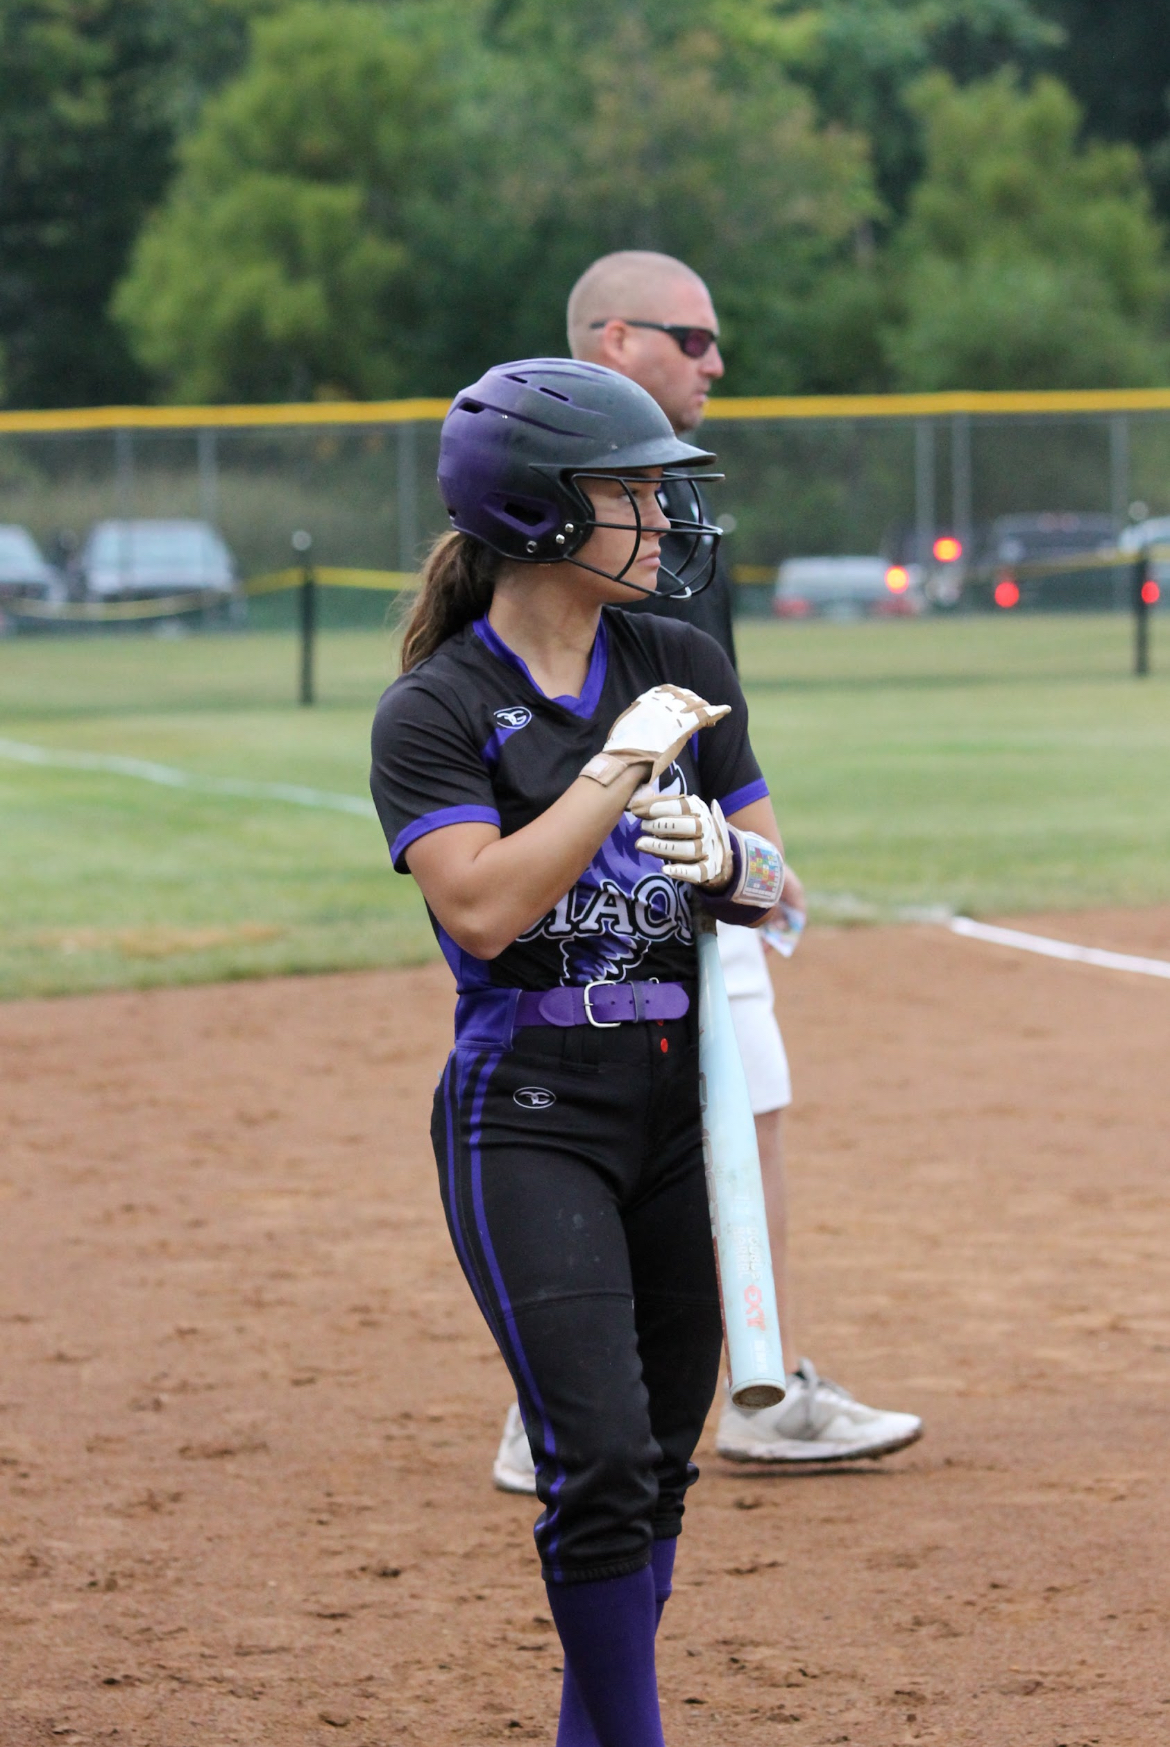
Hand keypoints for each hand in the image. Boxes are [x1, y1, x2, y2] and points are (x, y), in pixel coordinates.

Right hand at [580, 684, 730, 787]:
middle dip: (693, 701)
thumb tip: (636, 729)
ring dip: (704, 709)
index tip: (683, 702)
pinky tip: (725, 710)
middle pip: (683, 695)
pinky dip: (717, 711)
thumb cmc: (620, 753)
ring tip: (711, 715)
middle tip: (701, 711)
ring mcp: (671, 713)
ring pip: (695, 704)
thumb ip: (634, 724)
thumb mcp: (623, 730)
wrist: (625, 762)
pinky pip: (704, 714)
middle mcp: (659, 703)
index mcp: (645, 701)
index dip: (678, 695)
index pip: (667, 690)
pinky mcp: (683, 726)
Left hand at [629, 792, 732, 888]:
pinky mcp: (708, 869)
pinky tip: (665, 869)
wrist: (714, 848)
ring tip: (641, 844)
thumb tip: (635, 805)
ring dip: (663, 847)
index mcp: (699, 809)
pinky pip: (697, 872)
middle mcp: (706, 828)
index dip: (659, 807)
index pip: (683, 805)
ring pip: (689, 849)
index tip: (637, 809)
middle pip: (690, 826)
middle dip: (663, 826)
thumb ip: (658, 805)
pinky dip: (682, 872)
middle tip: (643, 827)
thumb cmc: (686, 824)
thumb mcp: (677, 810)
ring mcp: (708, 849)